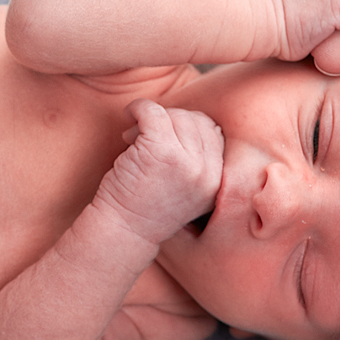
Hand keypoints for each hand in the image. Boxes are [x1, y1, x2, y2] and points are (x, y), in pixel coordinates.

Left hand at [95, 99, 222, 245]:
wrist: (122, 230)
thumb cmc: (147, 206)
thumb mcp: (186, 188)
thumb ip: (197, 160)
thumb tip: (190, 116)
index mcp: (217, 181)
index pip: (213, 132)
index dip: (186, 128)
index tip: (164, 138)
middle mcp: (207, 172)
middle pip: (195, 120)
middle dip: (169, 121)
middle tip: (142, 137)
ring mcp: (187, 161)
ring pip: (175, 115)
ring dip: (151, 118)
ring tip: (132, 137)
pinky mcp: (162, 152)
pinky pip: (153, 111)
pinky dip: (137, 108)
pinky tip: (128, 117)